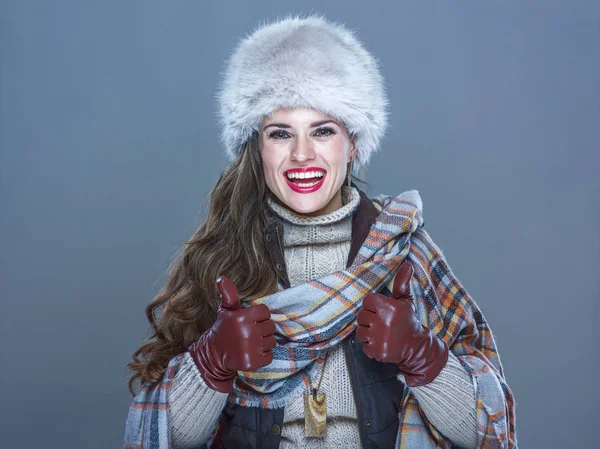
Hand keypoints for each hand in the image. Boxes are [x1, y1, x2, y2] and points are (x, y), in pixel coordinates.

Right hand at [188, 276, 276, 392]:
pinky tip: (252, 353)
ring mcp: (250, 348)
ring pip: (272, 341)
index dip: (259, 316)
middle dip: (263, 329)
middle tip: (250, 332)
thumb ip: (229, 294)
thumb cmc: (223, 329)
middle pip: (271, 326)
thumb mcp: (226, 310)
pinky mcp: (252, 362)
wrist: (213, 355)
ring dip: (264, 343)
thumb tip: (222, 278)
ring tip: (251, 342)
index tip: (250, 320)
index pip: (265, 311)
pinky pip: (269, 356)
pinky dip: (263, 356)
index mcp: (242, 317)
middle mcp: (247, 332)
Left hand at [356, 262, 448, 386]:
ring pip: (360, 332)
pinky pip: (364, 347)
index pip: (367, 301)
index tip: (381, 311)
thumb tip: (407, 264)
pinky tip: (382, 344)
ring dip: (369, 334)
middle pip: (361, 316)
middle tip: (382, 324)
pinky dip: (371, 347)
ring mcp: (379, 338)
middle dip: (369, 320)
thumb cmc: (408, 322)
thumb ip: (401, 283)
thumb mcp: (406, 302)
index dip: (372, 306)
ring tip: (381, 334)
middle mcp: (383, 322)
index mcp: (388, 307)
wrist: (417, 348)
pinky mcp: (378, 351)